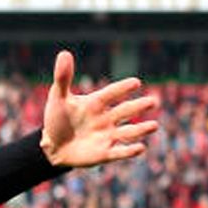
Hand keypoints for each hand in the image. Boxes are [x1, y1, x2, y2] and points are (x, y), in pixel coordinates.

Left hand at [40, 51, 159, 167]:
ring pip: (127, 132)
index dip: (122, 88)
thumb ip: (63, 78)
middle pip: (125, 111)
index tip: (136, 82)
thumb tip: (64, 53)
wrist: (54, 146)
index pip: (111, 93)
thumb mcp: (58, 98)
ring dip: (140, 129)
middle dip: (139, 107)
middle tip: (153, 101)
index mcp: (96, 103)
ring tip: (154, 126)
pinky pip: (119, 153)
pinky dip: (129, 151)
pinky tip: (141, 147)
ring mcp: (107, 136)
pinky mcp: (104, 154)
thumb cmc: (58, 119)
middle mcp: (106, 118)